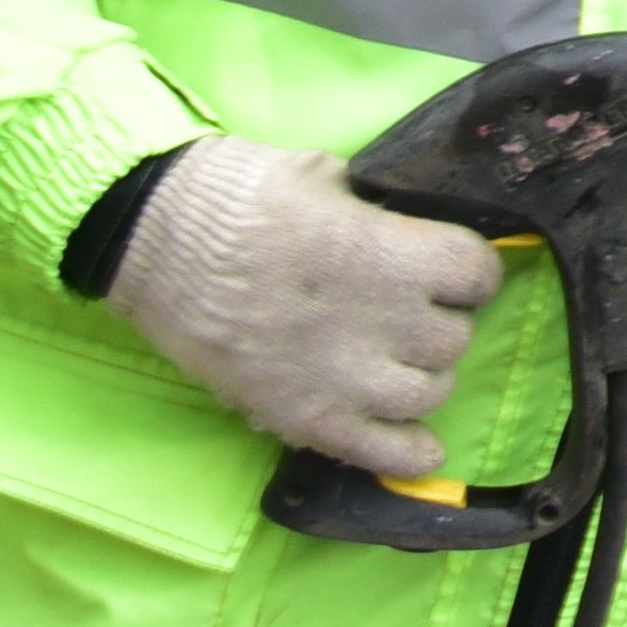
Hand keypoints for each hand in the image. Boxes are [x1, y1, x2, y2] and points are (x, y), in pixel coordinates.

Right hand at [101, 136, 505, 473]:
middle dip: (439, 324)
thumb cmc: (236, 191)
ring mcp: (341, 376)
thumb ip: (376, 210)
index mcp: (390, 253)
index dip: (467, 271)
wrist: (150, 236)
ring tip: (395, 362)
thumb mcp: (324, 174)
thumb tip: (403, 228)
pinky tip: (416, 442)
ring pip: (429, 393)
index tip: (449, 270)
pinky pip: (381, 451)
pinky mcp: (301, 416)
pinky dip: (408, 451)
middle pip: (454, 338)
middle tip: (409, 314)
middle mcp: (379, 320)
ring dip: (421, 377)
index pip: (477, 274)